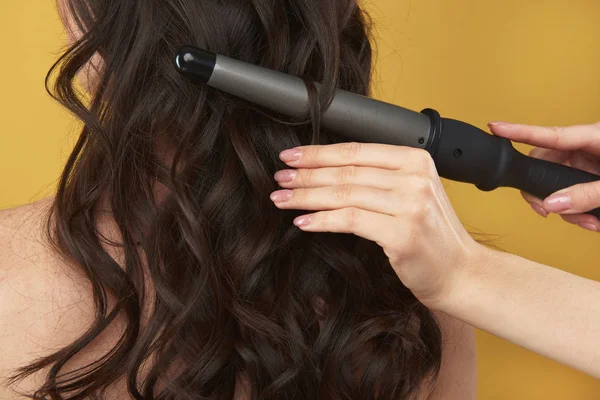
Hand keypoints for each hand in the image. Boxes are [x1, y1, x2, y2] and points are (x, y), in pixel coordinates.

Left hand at [270, 142, 483, 308]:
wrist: (460, 273)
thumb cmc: (431, 235)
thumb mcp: (411, 194)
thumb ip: (380, 177)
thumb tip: (327, 169)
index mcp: (416, 159)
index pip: (356, 151)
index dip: (318, 153)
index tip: (291, 157)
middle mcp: (415, 178)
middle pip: (347, 171)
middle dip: (306, 175)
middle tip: (280, 178)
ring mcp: (411, 205)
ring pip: (344, 194)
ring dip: (307, 197)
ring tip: (281, 199)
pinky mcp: (402, 234)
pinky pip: (351, 220)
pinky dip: (322, 220)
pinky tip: (302, 222)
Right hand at [489, 121, 599, 231]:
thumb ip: (585, 195)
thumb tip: (551, 204)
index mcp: (596, 137)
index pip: (549, 134)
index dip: (519, 131)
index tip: (495, 127)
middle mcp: (589, 146)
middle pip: (548, 164)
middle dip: (546, 191)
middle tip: (547, 210)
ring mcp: (591, 160)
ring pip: (559, 181)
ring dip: (568, 206)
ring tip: (588, 221)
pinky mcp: (593, 173)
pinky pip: (573, 188)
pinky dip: (579, 206)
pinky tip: (591, 218)